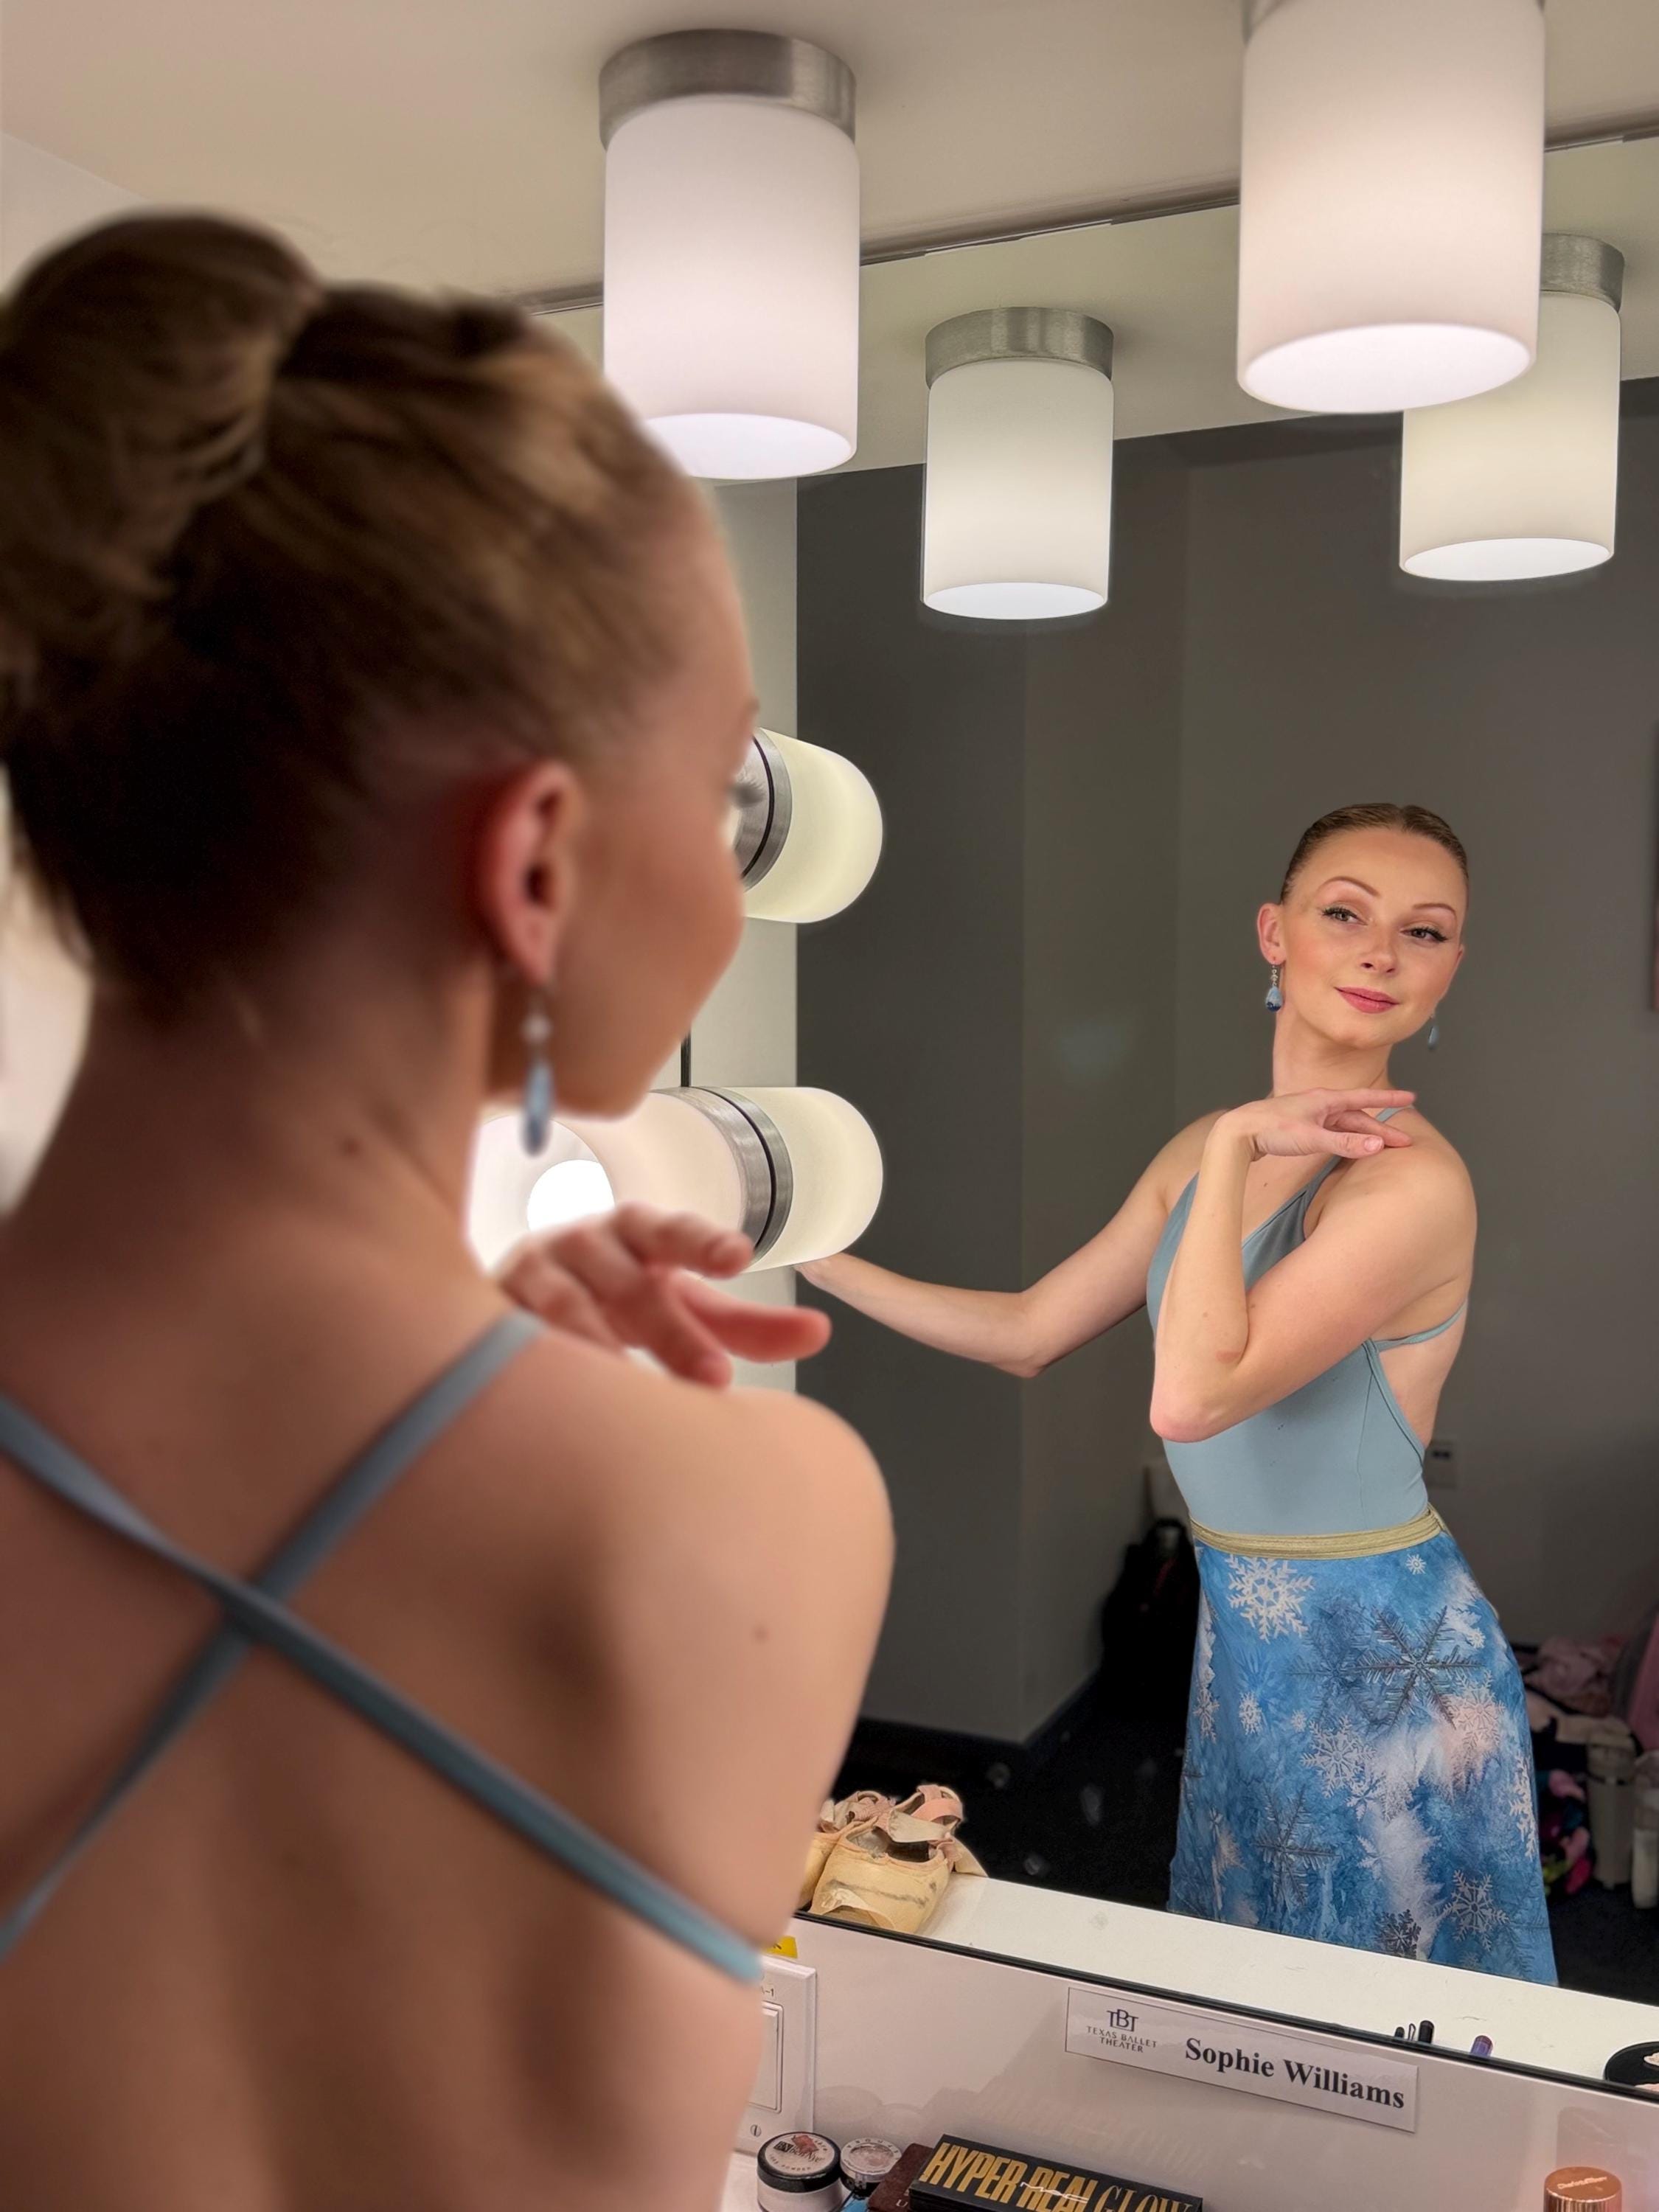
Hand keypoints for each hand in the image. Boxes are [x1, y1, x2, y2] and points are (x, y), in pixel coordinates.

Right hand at [496, 1204, 831, 1386]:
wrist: (520, 1304)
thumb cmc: (619, 1302)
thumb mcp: (683, 1307)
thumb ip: (748, 1327)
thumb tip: (820, 1333)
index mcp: (640, 1234)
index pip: (675, 1231)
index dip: (705, 1242)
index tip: (739, 1257)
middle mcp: (587, 1242)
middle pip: (631, 1280)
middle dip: (672, 1328)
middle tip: (714, 1376)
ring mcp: (533, 1269)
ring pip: (566, 1304)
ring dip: (600, 1345)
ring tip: (629, 1390)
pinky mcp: (488, 1304)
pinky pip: (508, 1332)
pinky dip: (530, 1353)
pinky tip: (551, 1391)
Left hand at [1216, 1089, 1415, 1163]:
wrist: (1237, 1133)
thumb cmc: (1271, 1130)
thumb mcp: (1311, 1138)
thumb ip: (1344, 1144)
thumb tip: (1377, 1146)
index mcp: (1325, 1100)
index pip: (1364, 1099)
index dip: (1388, 1101)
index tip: (1411, 1098)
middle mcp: (1319, 1105)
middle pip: (1357, 1117)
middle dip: (1381, 1129)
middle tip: (1403, 1141)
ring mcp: (1309, 1116)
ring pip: (1344, 1126)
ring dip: (1363, 1136)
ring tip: (1381, 1146)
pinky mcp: (1299, 1129)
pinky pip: (1331, 1133)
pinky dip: (1345, 1140)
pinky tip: (1348, 1147)